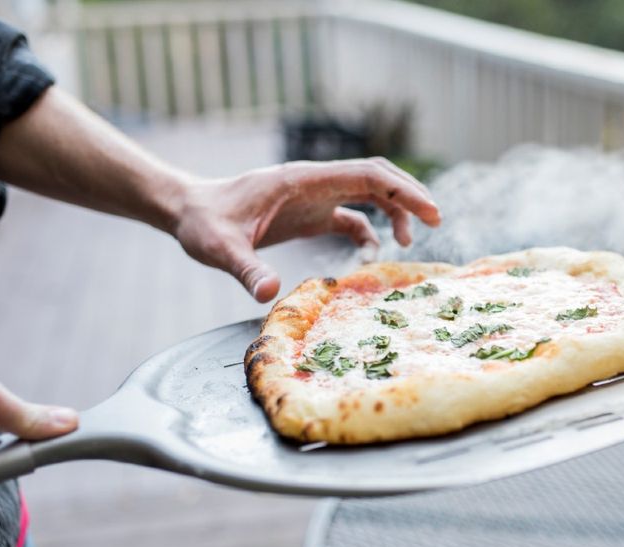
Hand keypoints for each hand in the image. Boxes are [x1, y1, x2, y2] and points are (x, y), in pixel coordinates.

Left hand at [172, 158, 442, 301]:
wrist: (186, 212)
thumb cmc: (202, 224)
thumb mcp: (221, 249)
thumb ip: (246, 269)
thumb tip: (270, 293)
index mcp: (302, 179)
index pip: (367, 175)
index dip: (402, 191)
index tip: (428, 211)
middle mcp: (313, 182)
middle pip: (376, 179)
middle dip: (409, 196)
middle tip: (436, 221)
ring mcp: (313, 196)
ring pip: (368, 194)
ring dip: (393, 212)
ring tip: (408, 242)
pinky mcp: (308, 213)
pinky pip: (350, 217)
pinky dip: (368, 232)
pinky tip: (371, 256)